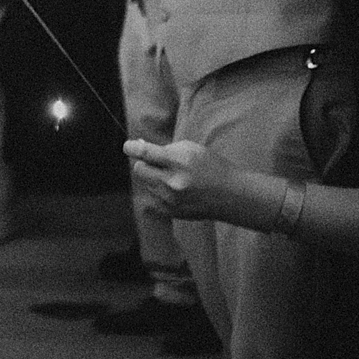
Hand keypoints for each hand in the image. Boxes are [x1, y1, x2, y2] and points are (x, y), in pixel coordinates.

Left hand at [124, 139, 281, 228]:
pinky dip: (159, 191)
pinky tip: (177, 190)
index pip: (146, 154)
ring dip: (153, 177)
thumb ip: (165, 148)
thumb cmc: (211, 167)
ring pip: (146, 183)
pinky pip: (153, 197)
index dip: (133, 148)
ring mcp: (170, 200)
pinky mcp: (170, 212)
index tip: (127, 146)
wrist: (232, 196)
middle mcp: (173, 182)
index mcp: (180, 162)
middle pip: (139, 169)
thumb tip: (138, 148)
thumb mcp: (192, 149)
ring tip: (175, 177)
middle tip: (158, 162)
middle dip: (145, 163)